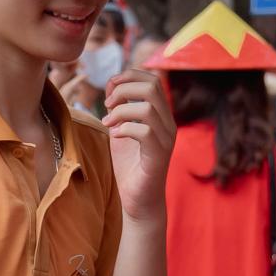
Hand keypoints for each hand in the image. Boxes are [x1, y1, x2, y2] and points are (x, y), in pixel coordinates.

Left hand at [101, 62, 174, 224]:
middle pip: (152, 87)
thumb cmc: (130, 166)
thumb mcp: (121, 129)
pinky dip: (124, 129)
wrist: (138, 200)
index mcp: (161, 115)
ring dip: (120, 111)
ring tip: (108, 124)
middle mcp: (168, 123)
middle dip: (123, 89)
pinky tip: (115, 136)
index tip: (110, 86)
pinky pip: (144, 131)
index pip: (153, 79)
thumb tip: (111, 83)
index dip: (129, 75)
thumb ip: (119, 107)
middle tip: (107, 104)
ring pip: (147, 107)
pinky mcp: (159, 155)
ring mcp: (166, 139)